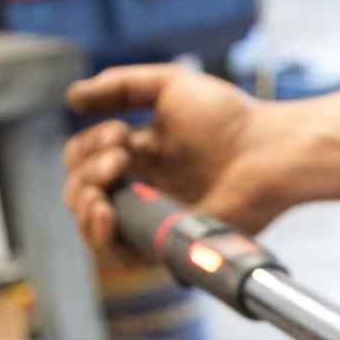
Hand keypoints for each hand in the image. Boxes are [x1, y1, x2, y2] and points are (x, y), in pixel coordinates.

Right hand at [62, 65, 286, 257]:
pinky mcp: (167, 243)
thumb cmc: (229, 118)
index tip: (121, 132)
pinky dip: (100, 235)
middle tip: (120, 156)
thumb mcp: (169, 85)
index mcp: (141, 155)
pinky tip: (105, 211)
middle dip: (86, 172)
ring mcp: (153, 218)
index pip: (85, 160)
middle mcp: (143, 188)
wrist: (267, 152)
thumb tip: (71, 98)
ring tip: (106, 185)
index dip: (88, 147)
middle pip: (81, 192)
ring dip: (83, 202)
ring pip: (92, 225)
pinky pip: (119, 255)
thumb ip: (120, 86)